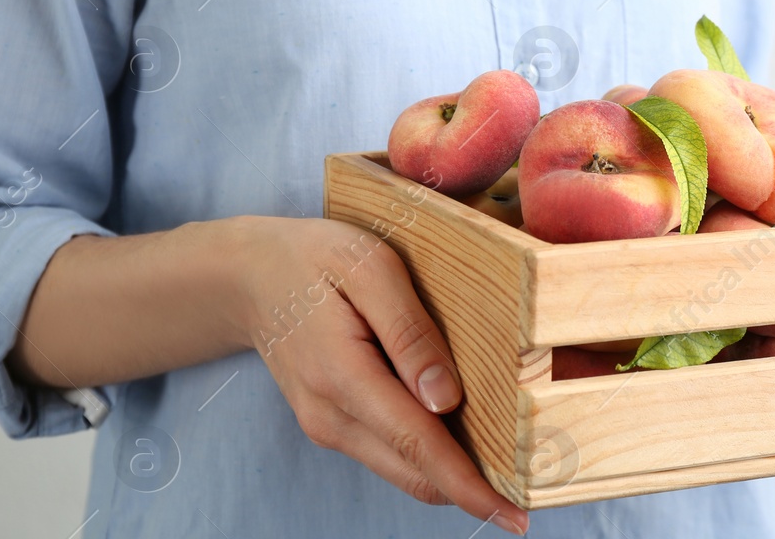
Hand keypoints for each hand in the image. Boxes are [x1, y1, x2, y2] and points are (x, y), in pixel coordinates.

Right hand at [232, 216, 527, 534]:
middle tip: (528, 497)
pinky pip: (390, 453)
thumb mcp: (370, 268)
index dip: (470, 485)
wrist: (247, 276)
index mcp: (342, 376)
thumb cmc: (314, 260)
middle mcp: (331, 416)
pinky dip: (428, 456)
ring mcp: (328, 426)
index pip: (417, 445)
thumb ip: (410, 333)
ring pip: (403, 470)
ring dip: (452, 475)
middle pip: (415, 473)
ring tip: (505, 466)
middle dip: (472, 490)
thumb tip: (446, 398)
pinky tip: (462, 437)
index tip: (514, 516)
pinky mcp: (333, 425)